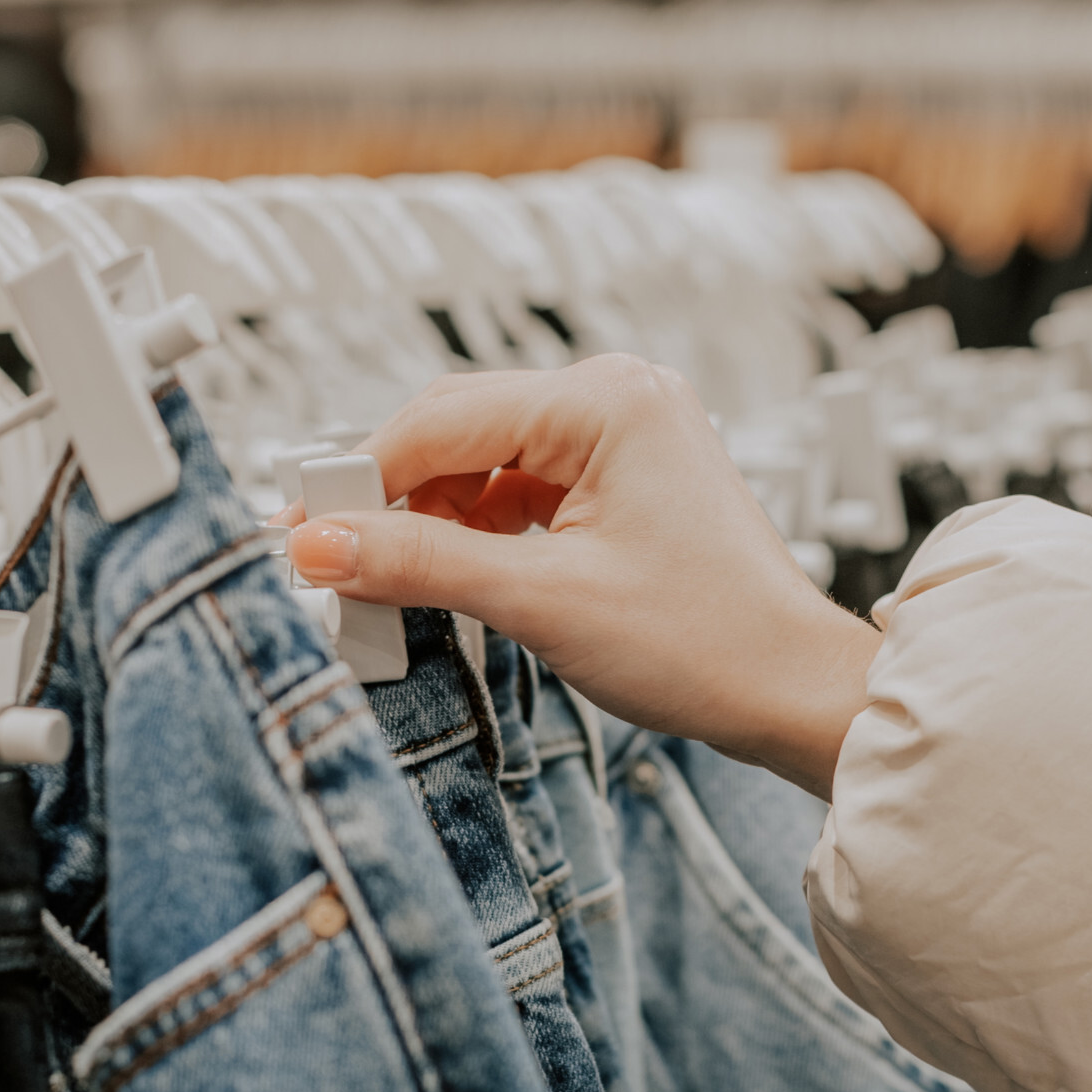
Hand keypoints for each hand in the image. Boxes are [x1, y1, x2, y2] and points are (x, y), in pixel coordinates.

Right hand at [281, 356, 878, 798]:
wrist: (791, 692)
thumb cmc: (706, 642)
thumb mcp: (541, 602)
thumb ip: (420, 565)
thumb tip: (319, 546)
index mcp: (605, 402)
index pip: (440, 421)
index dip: (361, 479)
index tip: (300, 535)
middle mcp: (616, 399)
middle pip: (456, 431)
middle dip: (390, 497)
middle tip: (327, 561)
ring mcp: (623, 437)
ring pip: (483, 463)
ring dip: (430, 520)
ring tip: (386, 583)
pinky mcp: (623, 480)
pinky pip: (520, 489)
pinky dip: (476, 531)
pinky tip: (447, 577)